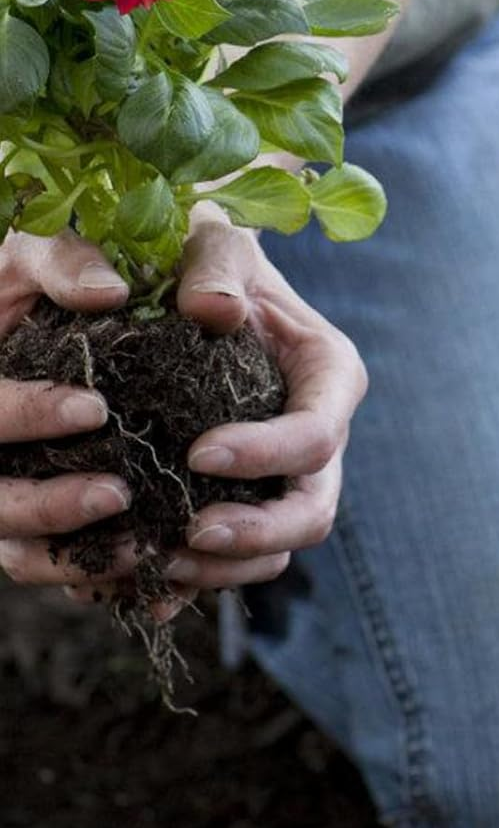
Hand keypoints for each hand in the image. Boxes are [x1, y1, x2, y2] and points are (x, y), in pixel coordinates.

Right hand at [0, 232, 138, 592]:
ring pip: (16, 550)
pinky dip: (97, 578)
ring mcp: (6, 490)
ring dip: (72, 555)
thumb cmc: (52, 270)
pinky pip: (58, 567)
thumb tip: (108, 294)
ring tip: (141, 544)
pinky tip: (154, 578)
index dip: (26, 413)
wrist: (78, 306)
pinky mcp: (42, 524)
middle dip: (45, 505)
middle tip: (118, 493)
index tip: (96, 408)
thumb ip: (66, 260)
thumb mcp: (44, 250)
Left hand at [146, 208, 367, 613]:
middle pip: (313, 511)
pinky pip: (228, 561)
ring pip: (275, 550)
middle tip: (188, 532)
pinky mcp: (244, 501)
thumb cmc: (210, 258)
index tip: (198, 452)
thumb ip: (216, 269)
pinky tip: (133, 589)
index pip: (318, 433)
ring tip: (152, 562)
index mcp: (329, 375)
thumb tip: (214, 311)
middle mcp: (317, 436)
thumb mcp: (216, 246)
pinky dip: (185, 582)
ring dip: (219, 569)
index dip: (268, 453)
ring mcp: (283, 477)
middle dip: (256, 533)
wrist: (194, 287)